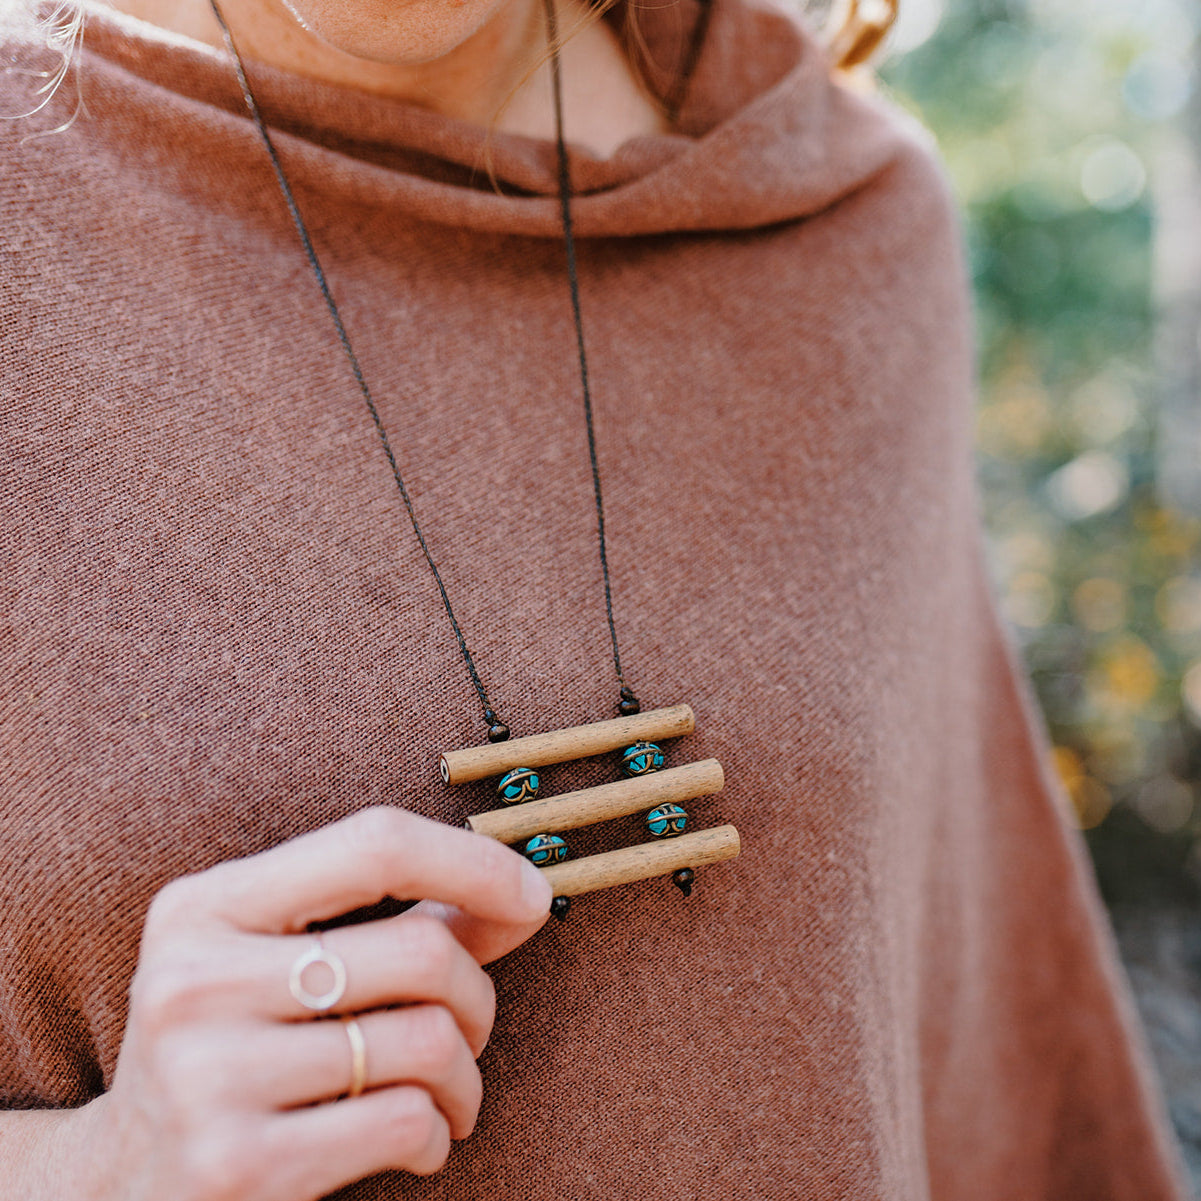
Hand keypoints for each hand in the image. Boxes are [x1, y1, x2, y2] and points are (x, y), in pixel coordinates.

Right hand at [77, 806, 552, 1200]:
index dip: (475, 861)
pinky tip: (419, 1138)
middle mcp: (194, 980)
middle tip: (469, 1028)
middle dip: (478, 995)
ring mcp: (207, 1077)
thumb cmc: (237, 1047)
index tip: (533, 895)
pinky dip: (440, 1132)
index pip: (375, 844)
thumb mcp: (283, 963)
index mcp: (205, 906)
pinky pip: (407, 1121)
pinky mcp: (235, 1168)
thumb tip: (525, 896)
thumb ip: (395, 922)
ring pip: (428, 1042)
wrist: (119, 1187)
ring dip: (465, 1074)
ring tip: (446, 1092)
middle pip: (421, 952)